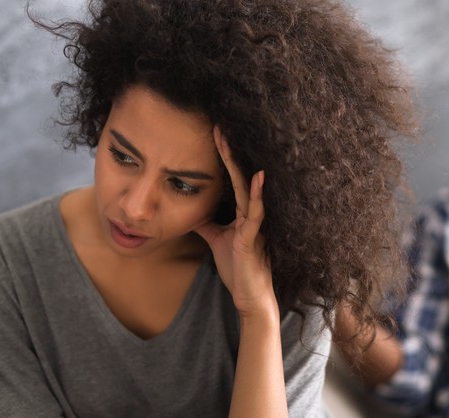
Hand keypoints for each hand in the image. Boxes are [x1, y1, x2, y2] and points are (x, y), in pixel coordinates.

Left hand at [194, 127, 275, 317]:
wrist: (250, 295)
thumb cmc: (238, 268)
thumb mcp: (216, 240)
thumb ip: (206, 224)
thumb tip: (191, 212)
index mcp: (241, 212)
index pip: (231, 180)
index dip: (223, 158)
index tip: (214, 135)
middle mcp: (250, 214)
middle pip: (238, 177)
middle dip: (228, 153)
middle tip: (218, 127)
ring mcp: (253, 224)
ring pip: (246, 189)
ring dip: (239, 166)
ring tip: (230, 143)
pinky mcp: (253, 238)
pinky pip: (256, 213)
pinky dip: (257, 194)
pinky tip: (257, 178)